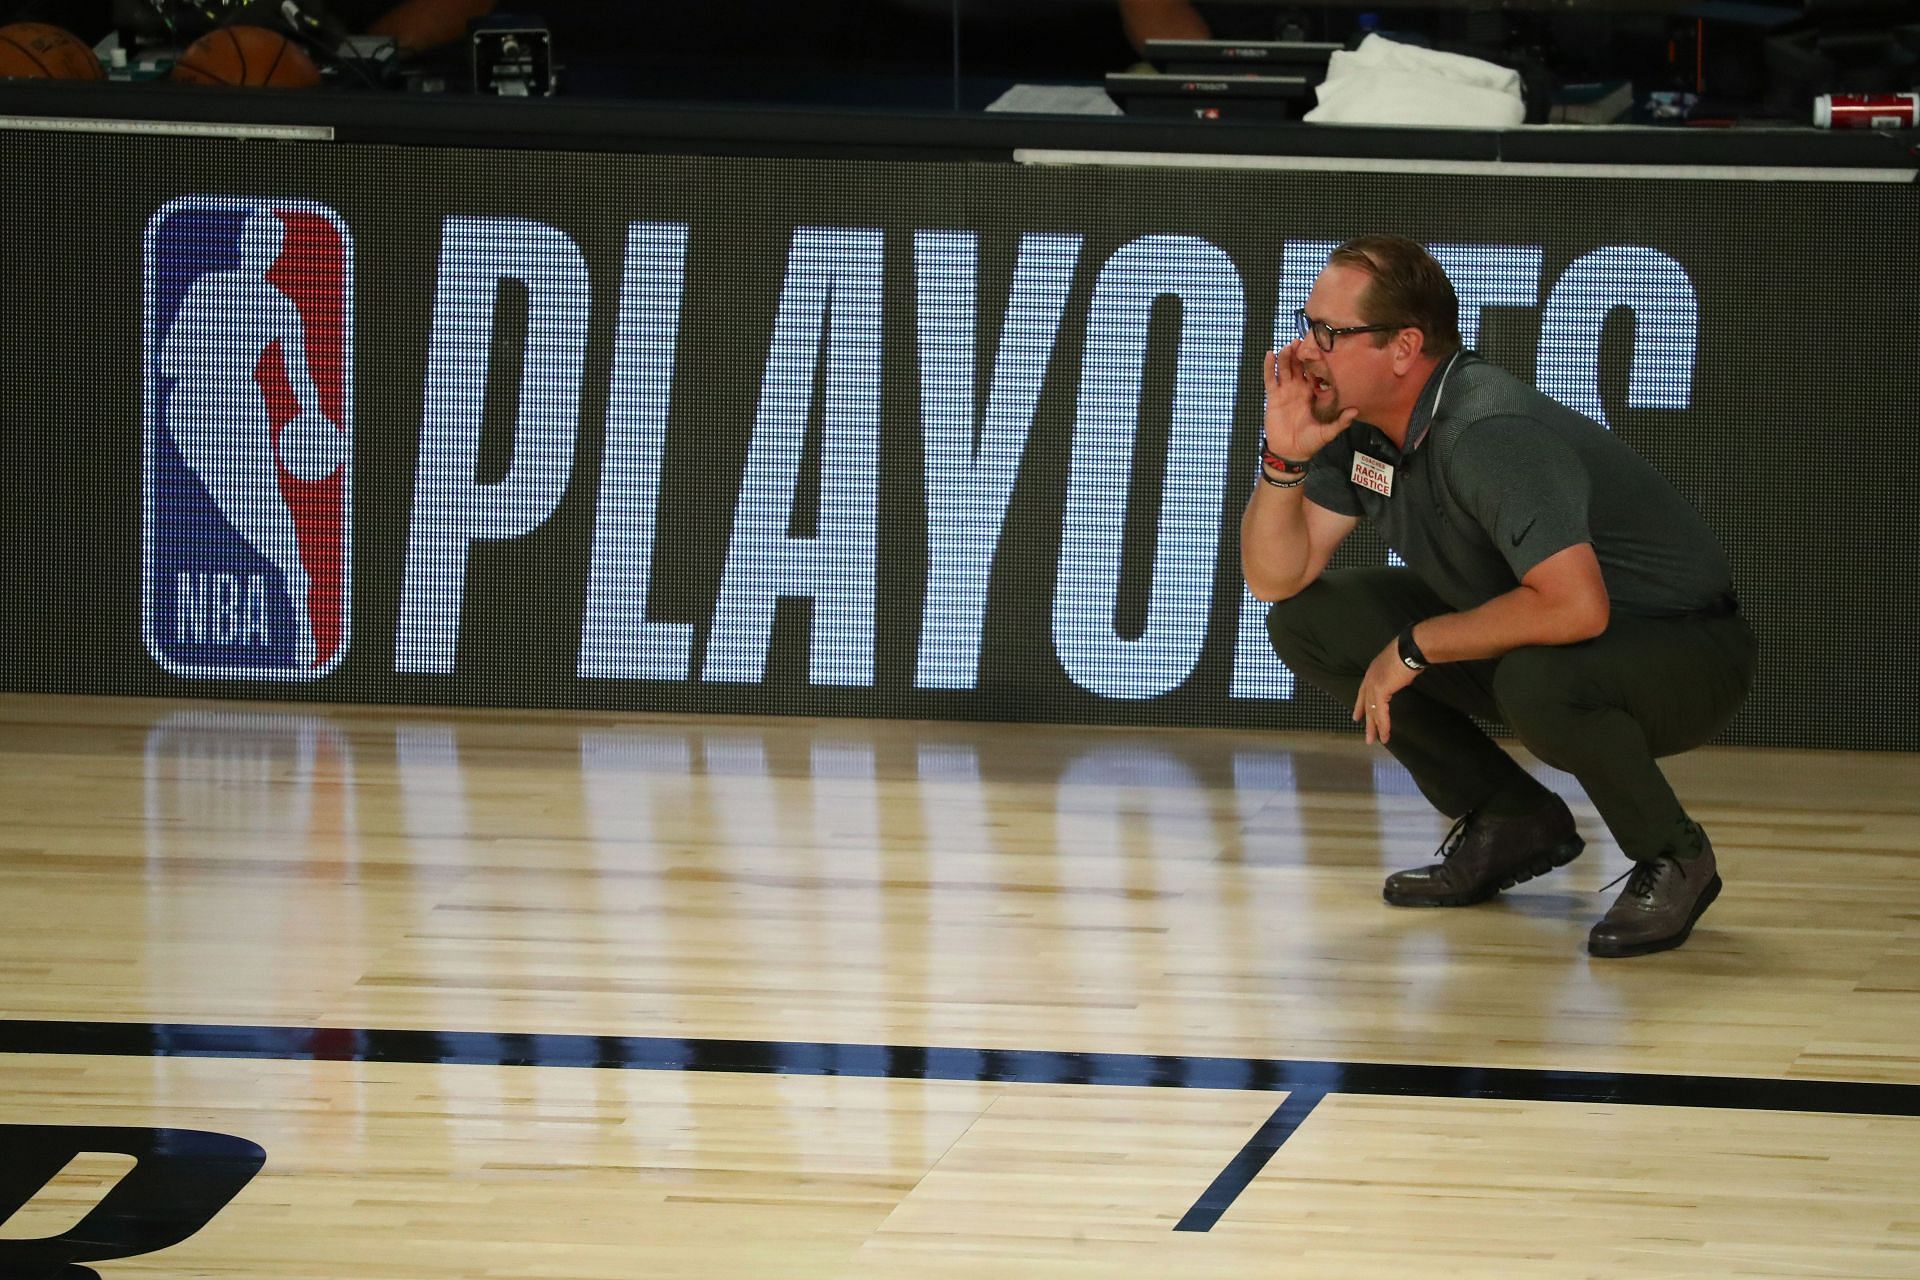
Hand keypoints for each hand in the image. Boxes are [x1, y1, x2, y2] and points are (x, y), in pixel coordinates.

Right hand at [1262, 340, 1358, 463]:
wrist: (1290, 452)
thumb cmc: (1309, 442)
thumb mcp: (1327, 433)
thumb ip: (1340, 422)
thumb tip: (1355, 411)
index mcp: (1313, 394)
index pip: (1315, 373)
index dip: (1317, 361)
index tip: (1321, 349)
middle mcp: (1299, 389)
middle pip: (1299, 366)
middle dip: (1301, 354)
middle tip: (1303, 340)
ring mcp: (1285, 391)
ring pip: (1285, 369)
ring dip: (1286, 356)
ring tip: (1289, 346)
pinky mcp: (1273, 396)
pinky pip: (1270, 379)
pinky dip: (1269, 366)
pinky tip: (1270, 354)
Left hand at [1353, 638, 1419, 744]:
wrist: (1410, 649)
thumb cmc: (1409, 653)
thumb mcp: (1399, 666)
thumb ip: (1396, 675)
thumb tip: (1400, 679)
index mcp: (1373, 671)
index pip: (1364, 691)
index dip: (1361, 705)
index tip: (1357, 716)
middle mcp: (1370, 678)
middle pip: (1366, 703)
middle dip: (1366, 720)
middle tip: (1365, 733)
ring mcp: (1373, 684)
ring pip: (1372, 711)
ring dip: (1374, 727)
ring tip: (1372, 740)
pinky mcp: (1380, 691)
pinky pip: (1380, 712)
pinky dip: (1383, 724)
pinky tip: (1385, 734)